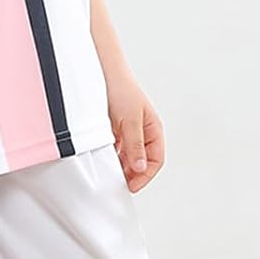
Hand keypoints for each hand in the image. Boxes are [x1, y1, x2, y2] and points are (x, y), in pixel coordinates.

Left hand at [106, 74, 164, 191]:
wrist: (103, 71)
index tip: (132, 186)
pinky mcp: (115, 129)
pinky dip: (112, 157)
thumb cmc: (120, 89)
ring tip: (111, 174)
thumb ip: (135, 145)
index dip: (145, 176)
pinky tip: (104, 160)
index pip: (156, 160)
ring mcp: (129, 131)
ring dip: (122, 166)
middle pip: (143, 161)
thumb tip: (140, 168)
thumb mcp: (130, 120)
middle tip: (120, 184)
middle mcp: (143, 131)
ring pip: (129, 157)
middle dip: (133, 174)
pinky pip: (117, 149)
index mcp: (153, 129)